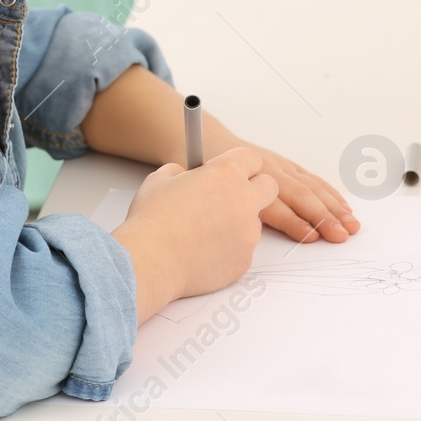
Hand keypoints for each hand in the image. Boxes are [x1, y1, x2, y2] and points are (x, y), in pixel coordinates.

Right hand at [111, 145, 278, 322]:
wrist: (151, 261)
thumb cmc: (153, 220)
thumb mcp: (160, 179)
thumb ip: (181, 172)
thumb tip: (185, 176)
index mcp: (226, 173)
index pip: (252, 158)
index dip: (241, 164)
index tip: (233, 170)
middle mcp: (245, 200)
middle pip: (269, 186)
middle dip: (255, 188)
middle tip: (230, 197)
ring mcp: (248, 233)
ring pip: (254, 221)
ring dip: (238, 222)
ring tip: (204, 232)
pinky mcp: (245, 260)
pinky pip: (243, 249)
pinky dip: (229, 249)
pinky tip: (202, 251)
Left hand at [206, 129, 360, 244]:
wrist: (209, 144)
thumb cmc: (205, 176)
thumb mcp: (206, 193)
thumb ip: (227, 212)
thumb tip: (244, 234)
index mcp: (247, 179)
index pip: (276, 204)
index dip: (294, 222)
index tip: (312, 238)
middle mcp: (267, 170)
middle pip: (299, 195)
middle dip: (323, 216)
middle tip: (341, 235)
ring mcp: (280, 166)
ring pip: (310, 187)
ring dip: (333, 206)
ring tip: (350, 225)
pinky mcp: (287, 165)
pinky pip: (311, 180)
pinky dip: (329, 193)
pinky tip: (342, 206)